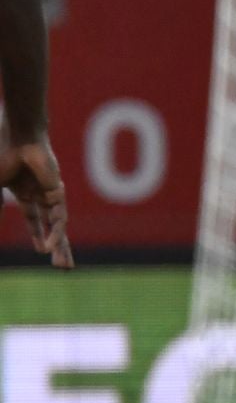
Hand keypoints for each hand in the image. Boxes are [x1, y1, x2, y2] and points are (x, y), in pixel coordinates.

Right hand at [0, 134, 73, 268]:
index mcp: (25, 190)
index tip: (42, 250)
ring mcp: (51, 192)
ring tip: (62, 265)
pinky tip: (51, 247)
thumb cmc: (1, 155)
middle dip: (57, 245)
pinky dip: (55, 233)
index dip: (38, 234)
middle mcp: (41, 193)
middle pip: (52, 225)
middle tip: (63, 266)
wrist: (16, 136)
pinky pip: (57, 217)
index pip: (34, 218)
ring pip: (59, 225)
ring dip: (61, 246)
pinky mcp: (57, 191)